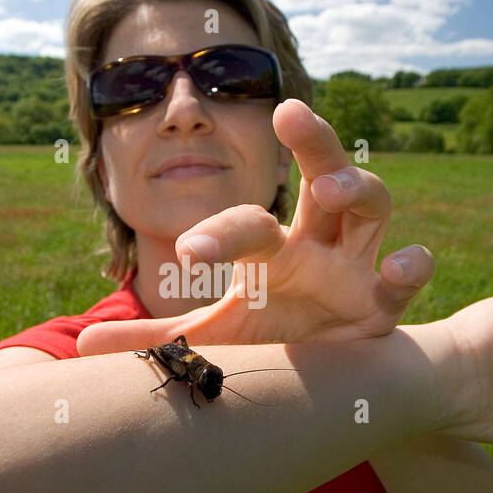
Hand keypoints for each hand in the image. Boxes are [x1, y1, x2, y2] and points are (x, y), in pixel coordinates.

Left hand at [78, 98, 432, 356]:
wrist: (329, 380)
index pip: (245, 225)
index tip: (189, 257)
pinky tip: (400, 262)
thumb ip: (157, 341)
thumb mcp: (215, 339)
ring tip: (331, 185)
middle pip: (322, 172)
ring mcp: (357, 266)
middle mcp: (318, 243)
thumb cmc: (272, 341)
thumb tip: (82, 344)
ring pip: (372, 204)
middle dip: (311, 140)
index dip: (218, 236)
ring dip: (357, 186)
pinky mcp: (387, 302)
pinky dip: (410, 264)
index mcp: (272, 249)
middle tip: (289, 112)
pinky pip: (410, 273)